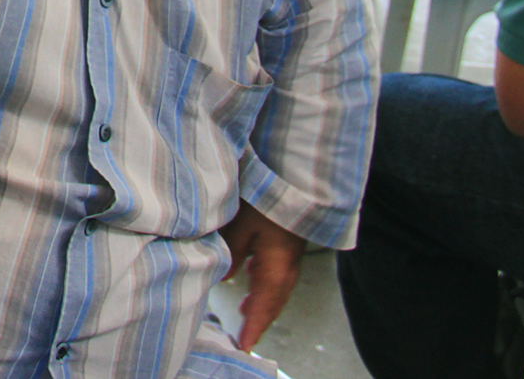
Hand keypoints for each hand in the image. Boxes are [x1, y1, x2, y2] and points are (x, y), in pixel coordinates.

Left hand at [220, 201, 306, 349]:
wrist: (298, 177)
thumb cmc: (270, 197)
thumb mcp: (241, 224)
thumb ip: (231, 252)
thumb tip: (225, 276)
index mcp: (276, 268)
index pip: (264, 308)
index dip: (253, 329)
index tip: (245, 346)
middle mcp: (287, 268)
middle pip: (272, 303)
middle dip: (258, 320)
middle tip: (244, 336)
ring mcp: (290, 256)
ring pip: (275, 289)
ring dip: (261, 303)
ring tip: (245, 311)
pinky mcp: (288, 245)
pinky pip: (276, 273)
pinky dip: (264, 284)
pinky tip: (251, 277)